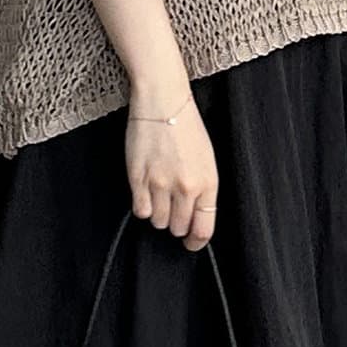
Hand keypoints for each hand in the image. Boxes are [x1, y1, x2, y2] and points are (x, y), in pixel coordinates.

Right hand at [125, 83, 218, 251]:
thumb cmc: (186, 127)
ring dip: (159, 213)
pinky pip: (140, 211)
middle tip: (173, 208)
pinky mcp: (138, 179)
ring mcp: (161, 184)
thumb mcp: (207, 160)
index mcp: (208, 183)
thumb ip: (203, 190)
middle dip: (176, 223)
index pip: (204, 228)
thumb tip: (195, 217)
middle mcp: (186, 187)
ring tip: (158, 193)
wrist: (163, 103)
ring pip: (159, 222)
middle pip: (179, 228)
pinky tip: (145, 191)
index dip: (196, 241)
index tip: (191, 243)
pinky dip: (142, 206)